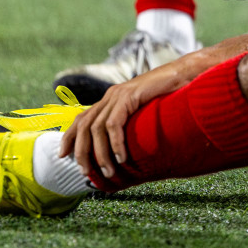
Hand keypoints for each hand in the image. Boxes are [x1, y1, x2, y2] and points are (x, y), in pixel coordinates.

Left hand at [59, 57, 198, 183]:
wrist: (185, 74)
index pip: (81, 118)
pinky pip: (115, 125)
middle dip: (81, 152)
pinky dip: (116, 144)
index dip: (69, 137)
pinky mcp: (129, 96)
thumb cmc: (168, 96)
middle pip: (83, 126)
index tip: (62, 156)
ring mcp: (119, 95)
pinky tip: (122, 159)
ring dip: (100, 154)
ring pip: (96, 128)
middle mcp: (110, 96)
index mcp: (110, 99)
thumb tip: (123, 151)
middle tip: (85, 173)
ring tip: (108, 173)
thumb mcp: (143, 113)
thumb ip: (130, 125)